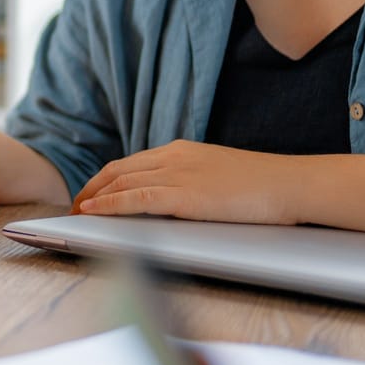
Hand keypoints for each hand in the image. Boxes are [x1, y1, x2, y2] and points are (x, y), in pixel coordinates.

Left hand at [70, 141, 296, 224]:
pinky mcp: (184, 194)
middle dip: (91, 189)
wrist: (291, 185)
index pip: (130, 163)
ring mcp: (178, 174)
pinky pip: (136, 198)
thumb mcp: (217, 176)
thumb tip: (174, 199)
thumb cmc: (263, 186)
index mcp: (180, 151)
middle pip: (118, 170)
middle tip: (74, 206)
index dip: (104, 179)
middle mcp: (173, 157)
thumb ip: (191, 181)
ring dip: (93, 198)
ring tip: (76, 213)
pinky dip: (109, 205)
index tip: (89, 194)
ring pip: (121, 182)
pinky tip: (93, 212)